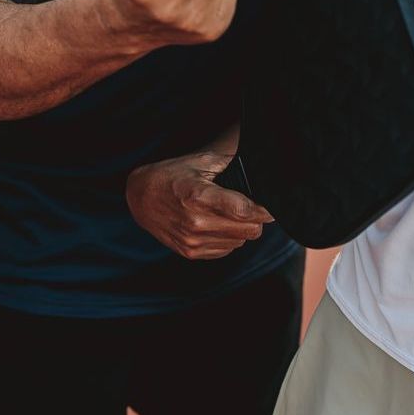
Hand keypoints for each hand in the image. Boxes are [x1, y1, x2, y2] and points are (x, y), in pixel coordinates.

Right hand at [126, 149, 273, 259]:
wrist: (140, 196)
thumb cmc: (173, 175)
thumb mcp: (201, 162)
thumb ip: (232, 167)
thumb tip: (262, 172)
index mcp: (199, 196)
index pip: (246, 211)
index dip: (265, 210)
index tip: (273, 207)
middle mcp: (196, 222)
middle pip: (249, 230)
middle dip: (256, 219)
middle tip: (251, 207)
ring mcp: (192, 240)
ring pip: (240, 242)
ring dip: (241, 229)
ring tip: (229, 214)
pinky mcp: (190, 252)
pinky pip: (226, 250)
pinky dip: (228, 239)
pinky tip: (217, 224)